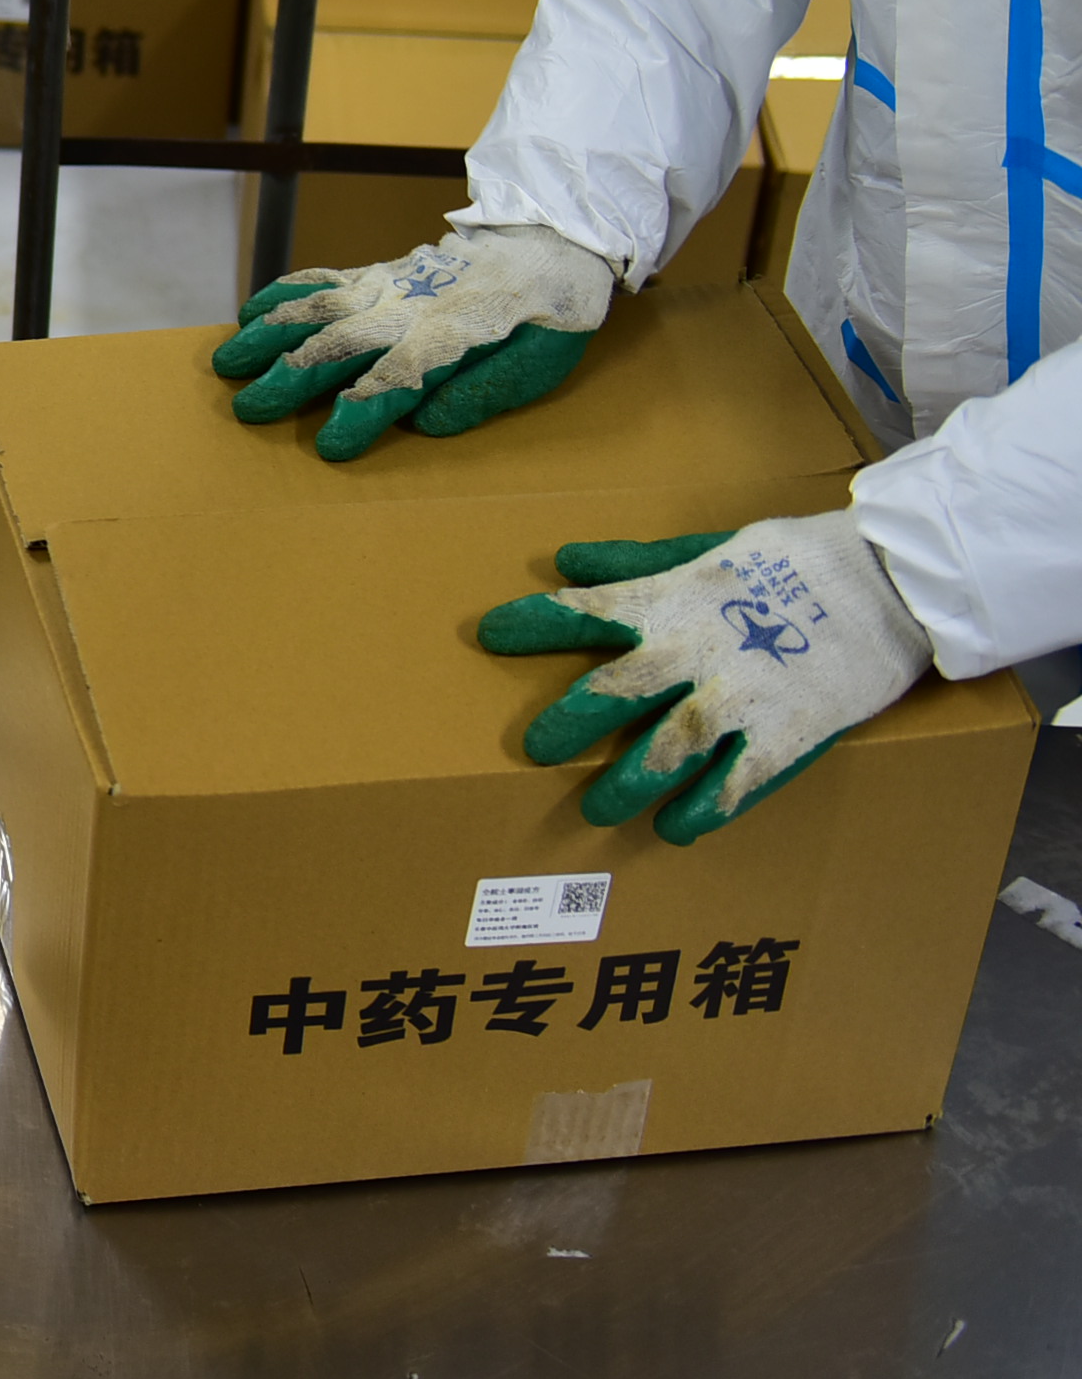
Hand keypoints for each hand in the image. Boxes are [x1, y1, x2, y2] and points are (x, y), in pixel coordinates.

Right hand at [211, 223, 617, 459]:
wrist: (552, 238)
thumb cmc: (549, 315)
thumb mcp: (541, 363)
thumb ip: (483, 393)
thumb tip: (424, 423)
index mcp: (453, 339)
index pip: (397, 380)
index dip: (359, 414)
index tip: (328, 447)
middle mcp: (410, 308)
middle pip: (340, 343)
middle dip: (290, 378)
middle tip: (248, 411)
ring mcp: (390, 285)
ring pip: (319, 306)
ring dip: (268, 334)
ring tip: (227, 362)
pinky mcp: (379, 272)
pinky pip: (324, 278)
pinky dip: (283, 292)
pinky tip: (249, 309)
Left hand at [476, 513, 931, 841]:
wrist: (889, 583)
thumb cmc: (793, 561)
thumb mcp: (709, 549)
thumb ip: (636, 563)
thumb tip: (564, 558)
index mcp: (670, 605)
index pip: (584, 612)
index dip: (533, 624)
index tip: (489, 635)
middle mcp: (693, 656)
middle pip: (612, 694)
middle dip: (569, 724)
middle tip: (536, 749)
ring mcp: (738, 702)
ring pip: (664, 753)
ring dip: (625, 785)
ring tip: (597, 810)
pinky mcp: (782, 738)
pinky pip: (732, 787)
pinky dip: (700, 812)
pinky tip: (675, 829)